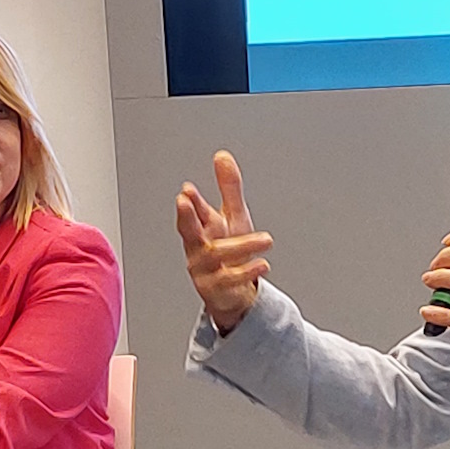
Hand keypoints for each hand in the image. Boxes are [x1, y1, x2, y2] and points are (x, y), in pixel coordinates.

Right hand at [177, 151, 269, 335]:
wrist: (234, 292)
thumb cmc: (231, 252)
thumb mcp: (233, 216)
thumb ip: (229, 188)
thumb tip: (222, 156)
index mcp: (202, 227)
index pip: (194, 212)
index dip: (190, 202)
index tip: (187, 190)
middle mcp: (198, 247)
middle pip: (188, 231)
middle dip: (186, 216)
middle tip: (183, 201)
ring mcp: (204, 269)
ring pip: (217, 254)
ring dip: (242, 246)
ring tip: (266, 239)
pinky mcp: (215, 289)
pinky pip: (230, 279)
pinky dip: (247, 271)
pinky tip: (263, 264)